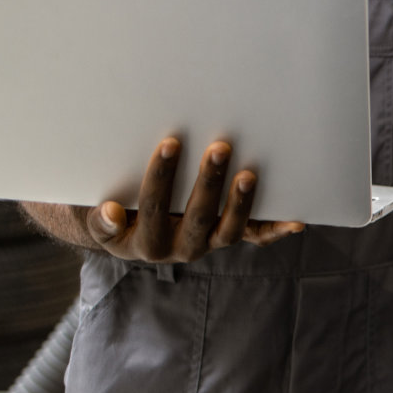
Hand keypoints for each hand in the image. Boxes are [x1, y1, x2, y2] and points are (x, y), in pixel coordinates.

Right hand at [89, 138, 302, 262]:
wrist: (126, 234)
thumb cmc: (111, 215)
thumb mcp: (97, 221)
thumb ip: (102, 221)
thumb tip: (112, 213)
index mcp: (145, 243)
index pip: (154, 206)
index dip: (161, 177)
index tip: (170, 144)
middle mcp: (180, 248)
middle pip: (197, 216)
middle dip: (208, 182)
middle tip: (219, 147)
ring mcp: (207, 243)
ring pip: (229, 230)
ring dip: (241, 203)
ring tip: (249, 174)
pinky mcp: (226, 236)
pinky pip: (254, 237)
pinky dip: (275, 230)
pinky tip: (296, 221)